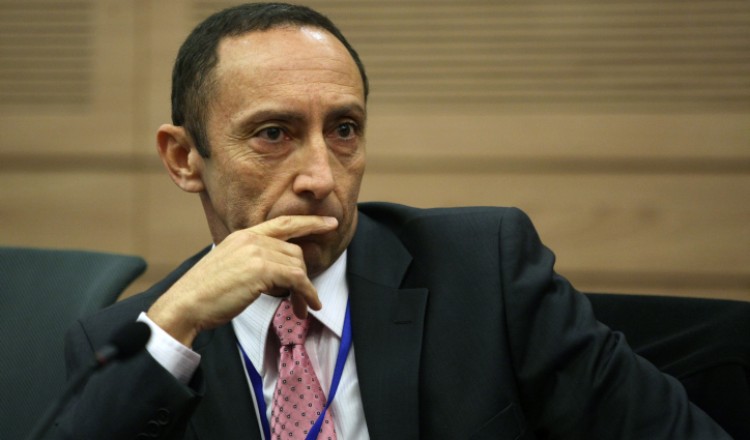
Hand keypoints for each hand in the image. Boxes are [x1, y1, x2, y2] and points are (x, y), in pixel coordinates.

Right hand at [146, 215, 337, 345]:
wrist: (186, 304)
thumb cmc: (205, 294)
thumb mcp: (230, 267)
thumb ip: (252, 262)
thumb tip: (280, 275)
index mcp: (243, 235)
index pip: (283, 223)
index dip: (309, 222)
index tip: (329, 222)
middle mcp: (251, 238)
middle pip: (295, 252)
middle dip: (303, 277)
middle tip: (304, 300)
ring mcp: (256, 251)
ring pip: (298, 266)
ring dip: (303, 290)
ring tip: (300, 308)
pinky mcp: (261, 269)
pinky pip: (297, 279)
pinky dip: (307, 294)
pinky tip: (308, 307)